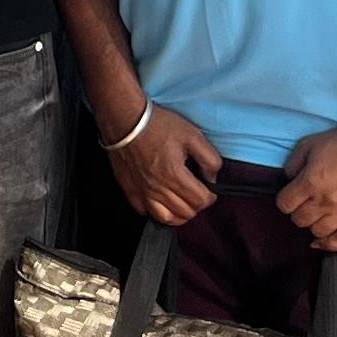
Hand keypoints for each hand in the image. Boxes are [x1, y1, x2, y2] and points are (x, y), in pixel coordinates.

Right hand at [105, 103, 223, 227]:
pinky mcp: (129, 189)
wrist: (123, 118)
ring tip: (182, 203)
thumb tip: (212, 177)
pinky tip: (160, 200)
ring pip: (166, 218)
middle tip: (196, 192)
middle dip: (196, 205)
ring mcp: (142, 191)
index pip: (201, 201)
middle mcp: (158, 188)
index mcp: (175, 175)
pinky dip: (156, 211)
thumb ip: (209, 159)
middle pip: (186, 213)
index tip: (209, 189)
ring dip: (179, 214)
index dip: (210, 196)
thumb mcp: (192, 134)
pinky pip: (144, 211)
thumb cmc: (156, 124)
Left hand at [276, 126, 336, 251]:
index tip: (291, 195)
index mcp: (310, 183)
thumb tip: (289, 178)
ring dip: (313, 225)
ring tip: (318, 216)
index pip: (284, 204)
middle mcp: (325, 203)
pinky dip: (329, 245)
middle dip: (298, 212)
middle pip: (299, 220)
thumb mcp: (313, 142)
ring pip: (318, 232)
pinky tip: (321, 242)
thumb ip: (294, 162)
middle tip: (306, 204)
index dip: (285, 200)